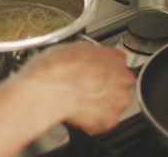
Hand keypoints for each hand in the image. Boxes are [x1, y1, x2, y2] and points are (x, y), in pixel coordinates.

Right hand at [19, 43, 135, 133]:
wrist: (46, 93)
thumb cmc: (53, 69)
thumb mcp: (69, 47)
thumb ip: (87, 53)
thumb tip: (83, 57)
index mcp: (113, 57)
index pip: (116, 60)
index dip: (102, 66)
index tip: (93, 69)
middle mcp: (121, 78)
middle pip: (119, 82)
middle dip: (103, 85)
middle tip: (83, 85)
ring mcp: (118, 100)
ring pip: (113, 102)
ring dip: (100, 102)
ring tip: (79, 100)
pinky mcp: (109, 120)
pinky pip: (104, 120)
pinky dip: (93, 118)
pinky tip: (78, 111)